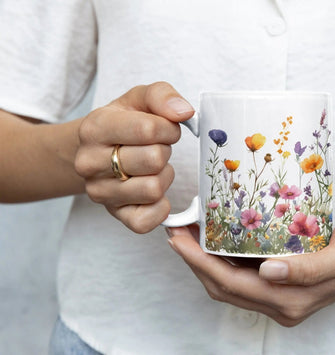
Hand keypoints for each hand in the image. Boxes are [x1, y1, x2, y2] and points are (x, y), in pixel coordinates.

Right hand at [75, 82, 194, 232]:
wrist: (99, 150)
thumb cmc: (125, 123)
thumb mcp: (139, 99)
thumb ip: (162, 96)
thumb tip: (184, 112)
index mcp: (95, 128)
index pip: (148, 129)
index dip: (168, 128)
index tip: (165, 128)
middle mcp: (89, 162)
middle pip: (154, 160)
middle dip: (164, 151)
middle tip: (155, 148)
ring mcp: (100, 192)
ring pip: (154, 189)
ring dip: (164, 176)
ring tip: (152, 167)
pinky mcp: (115, 215)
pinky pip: (149, 220)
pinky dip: (161, 206)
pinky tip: (154, 191)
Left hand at [167, 213, 334, 326]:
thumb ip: (308, 269)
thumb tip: (268, 272)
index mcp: (292, 300)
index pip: (231, 284)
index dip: (200, 263)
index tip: (178, 237)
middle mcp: (282, 303)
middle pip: (223, 287)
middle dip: (194, 262)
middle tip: (176, 231)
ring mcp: (282, 296)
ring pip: (230, 284)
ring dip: (205, 262)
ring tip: (189, 233)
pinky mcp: (285, 284)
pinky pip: (244, 277)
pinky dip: (223, 260)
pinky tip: (217, 239)